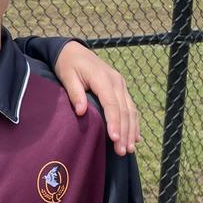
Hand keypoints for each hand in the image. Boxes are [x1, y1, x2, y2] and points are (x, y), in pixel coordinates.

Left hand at [55, 41, 140, 155]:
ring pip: (130, 110)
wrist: (73, 50)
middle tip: (122, 152)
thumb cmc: (68, 64)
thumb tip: (81, 112)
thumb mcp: (67, 76)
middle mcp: (117, 82)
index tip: (115, 139)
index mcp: (103, 79)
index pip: (111, 105)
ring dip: (131, 130)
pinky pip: (130, 106)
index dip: (114, 122)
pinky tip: (135, 137)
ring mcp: (121, 84)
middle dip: (125, 132)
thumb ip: (75, 94)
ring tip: (129, 149)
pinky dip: (134, 122)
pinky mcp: (120, 88)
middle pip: (124, 111)